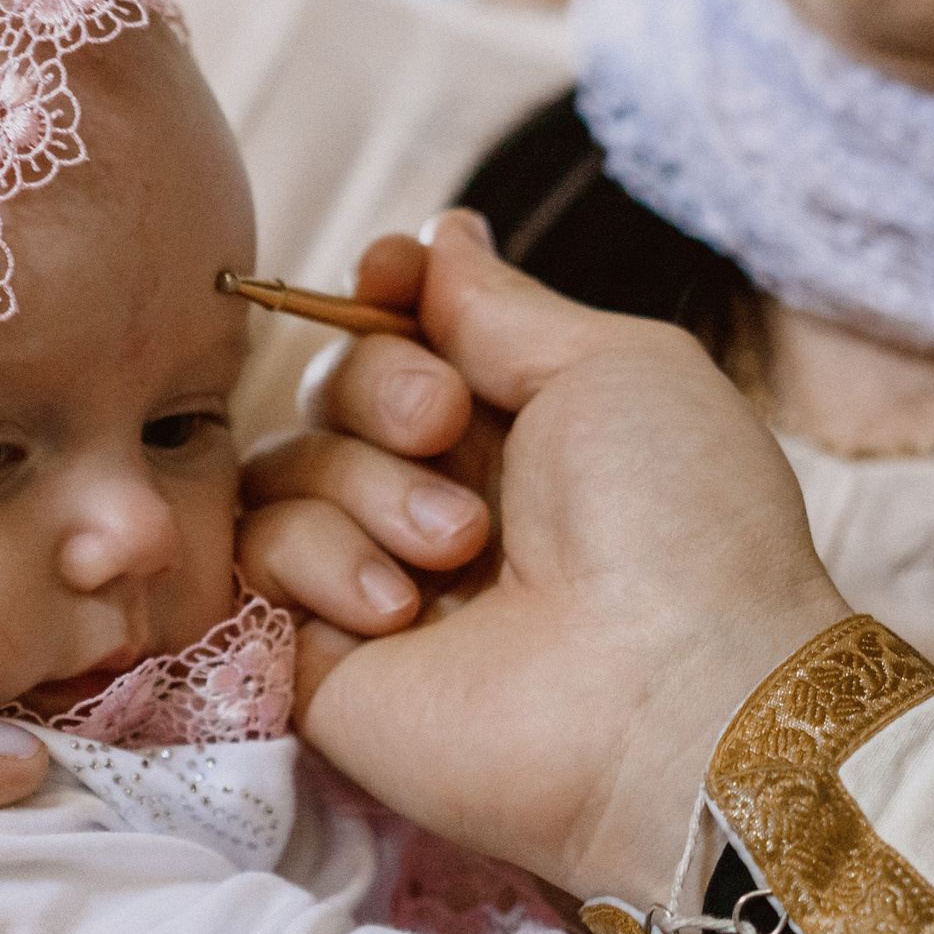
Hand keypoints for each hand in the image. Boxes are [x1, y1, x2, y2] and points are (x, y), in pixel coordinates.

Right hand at [243, 214, 848, 902]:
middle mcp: (441, 501)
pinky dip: (321, 560)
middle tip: (445, 424)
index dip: (385, 297)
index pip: (404, 334)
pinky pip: (256, 558)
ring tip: (457, 548)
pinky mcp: (317, 662)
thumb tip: (442, 234)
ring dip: (365, 484)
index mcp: (522, 430)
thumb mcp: (613, 367)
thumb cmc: (676, 524)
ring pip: (286, 466)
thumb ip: (501, 307)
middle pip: (336, 388)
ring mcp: (375, 584)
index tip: (391, 274)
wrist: (668, 700)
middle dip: (382, 385)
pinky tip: (400, 611)